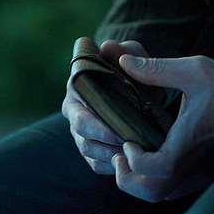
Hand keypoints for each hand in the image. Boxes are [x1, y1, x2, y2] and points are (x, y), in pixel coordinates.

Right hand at [62, 39, 149, 173]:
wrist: (140, 91)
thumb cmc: (133, 72)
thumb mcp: (134, 57)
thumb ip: (126, 51)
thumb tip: (108, 47)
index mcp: (78, 86)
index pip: (77, 104)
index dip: (94, 117)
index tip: (115, 123)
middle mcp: (74, 110)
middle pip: (80, 131)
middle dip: (103, 138)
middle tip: (127, 143)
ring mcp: (80, 132)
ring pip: (88, 149)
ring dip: (109, 154)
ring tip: (132, 154)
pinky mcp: (90, 150)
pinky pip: (96, 164)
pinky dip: (111, 166)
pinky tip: (129, 162)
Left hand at [111, 55, 213, 201]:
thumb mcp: (193, 69)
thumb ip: (155, 68)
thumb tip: (123, 61)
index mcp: (190, 142)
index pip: (157, 169)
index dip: (135, 160)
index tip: (127, 141)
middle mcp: (195, 165)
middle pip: (153, 193)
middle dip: (128, 179)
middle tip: (121, 154)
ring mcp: (202, 173)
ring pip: (163, 194)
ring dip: (141, 181)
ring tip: (132, 155)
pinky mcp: (206, 174)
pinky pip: (175, 189)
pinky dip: (157, 181)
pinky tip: (153, 158)